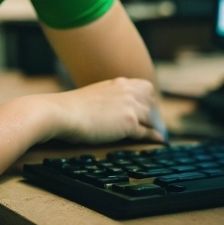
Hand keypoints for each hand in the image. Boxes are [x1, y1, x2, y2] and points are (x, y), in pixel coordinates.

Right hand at [43, 77, 164, 144]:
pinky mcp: (129, 122)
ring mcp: (129, 106)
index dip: (147, 100)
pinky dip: (154, 137)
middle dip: (153, 113)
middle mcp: (127, 91)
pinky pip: (147, 131)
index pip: (144, 87)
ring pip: (152, 117)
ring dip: (154, 126)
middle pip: (152, 101)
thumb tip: (111, 109)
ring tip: (158, 134)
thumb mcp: (93, 94)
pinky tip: (160, 141)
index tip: (147, 110)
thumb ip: (106, 97)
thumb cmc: (71, 107)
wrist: (63, 113)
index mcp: (117, 83)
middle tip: (153, 125)